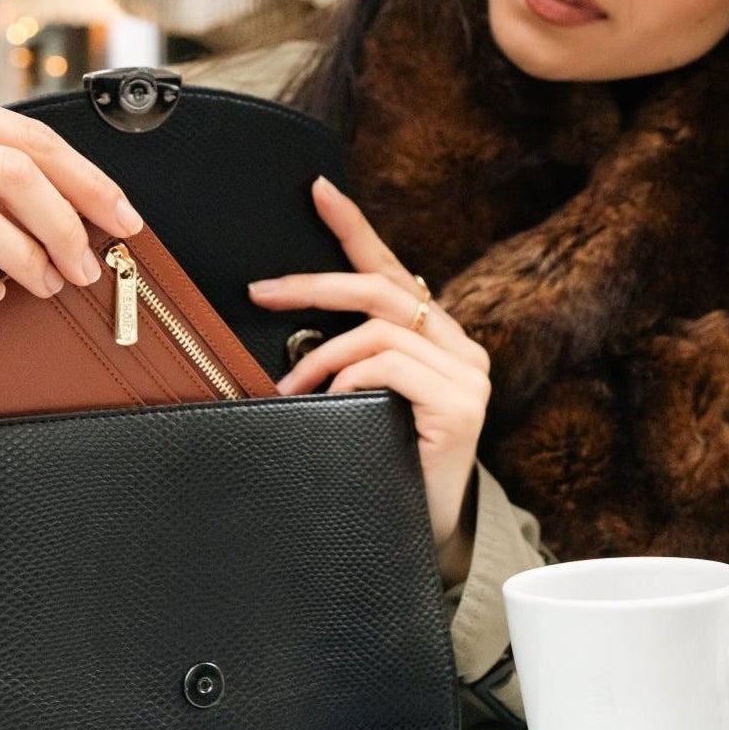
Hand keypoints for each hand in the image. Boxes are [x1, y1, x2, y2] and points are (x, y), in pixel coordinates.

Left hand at [250, 178, 489, 585]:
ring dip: (321, 355)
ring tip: (288, 389)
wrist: (426, 538)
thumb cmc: (387, 470)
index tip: (318, 191)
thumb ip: (351, 364)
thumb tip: (291, 332)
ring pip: (380, 330)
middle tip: (261, 292)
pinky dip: (349, 377)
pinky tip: (331, 402)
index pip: (393, 270)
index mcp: (436, 340)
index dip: (354, 229)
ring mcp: (467, 376)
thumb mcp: (362, 405)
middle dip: (315, 284)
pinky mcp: (462, 406)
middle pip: (383, 288)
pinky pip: (390, 365)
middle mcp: (460, 349)